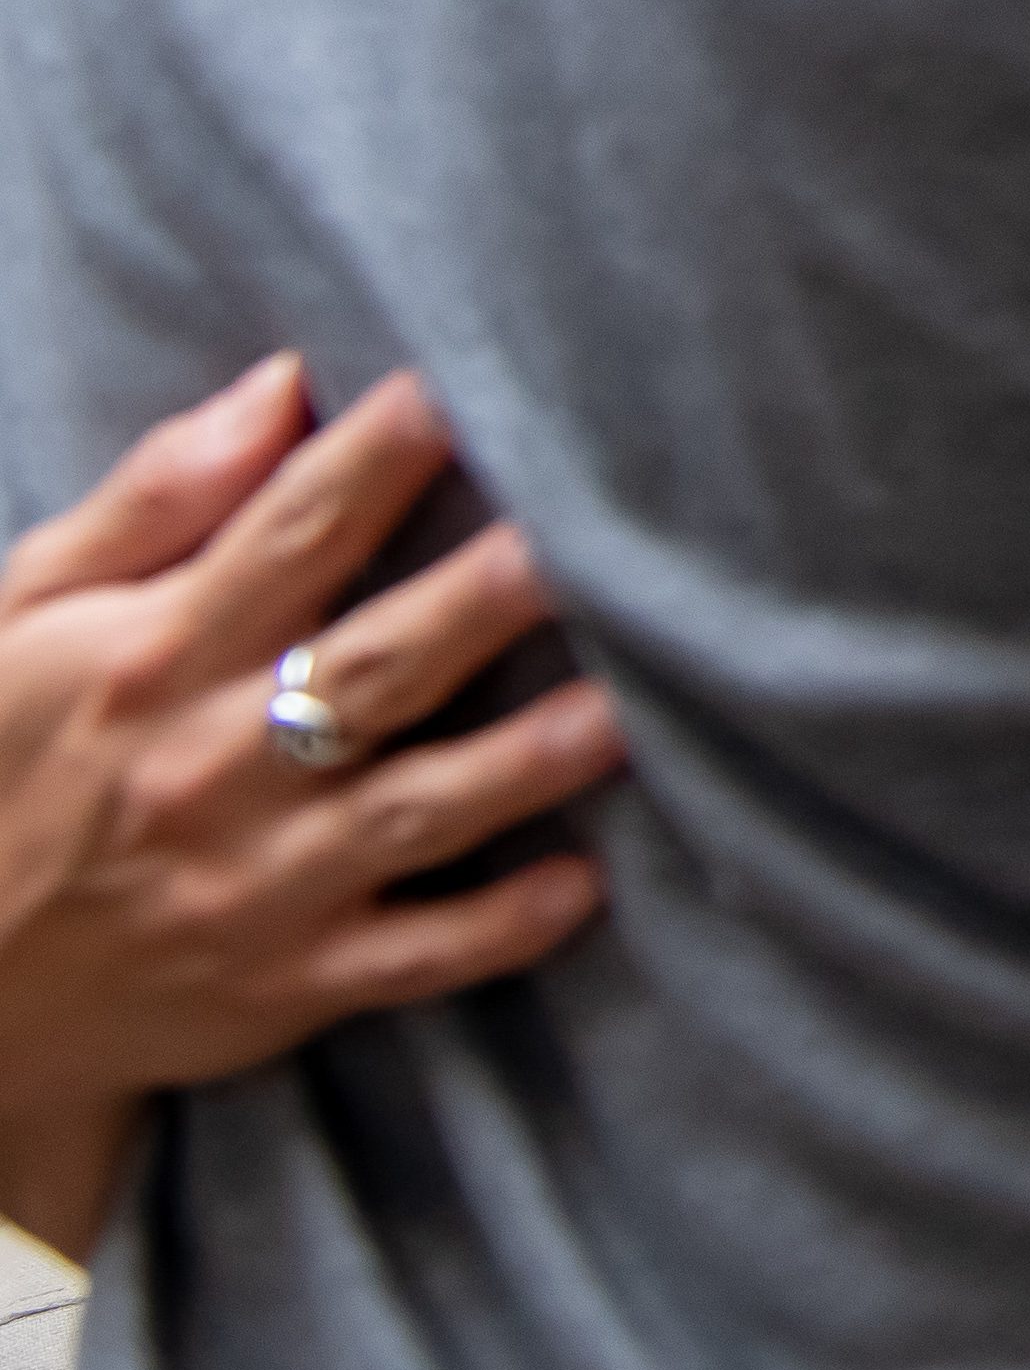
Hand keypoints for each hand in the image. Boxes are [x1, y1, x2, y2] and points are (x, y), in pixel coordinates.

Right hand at [0, 361, 628, 1135]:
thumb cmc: (6, 761)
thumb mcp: (27, 617)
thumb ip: (154, 502)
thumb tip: (278, 386)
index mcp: (151, 660)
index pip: (287, 537)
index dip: (376, 457)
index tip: (464, 388)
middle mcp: (210, 767)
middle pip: (377, 665)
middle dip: (484, 600)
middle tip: (592, 536)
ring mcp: (256, 884)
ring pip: (415, 811)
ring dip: (525, 761)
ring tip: (628, 705)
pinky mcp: (289, 983)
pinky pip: (413, 958)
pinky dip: (498, 929)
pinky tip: (582, 885)